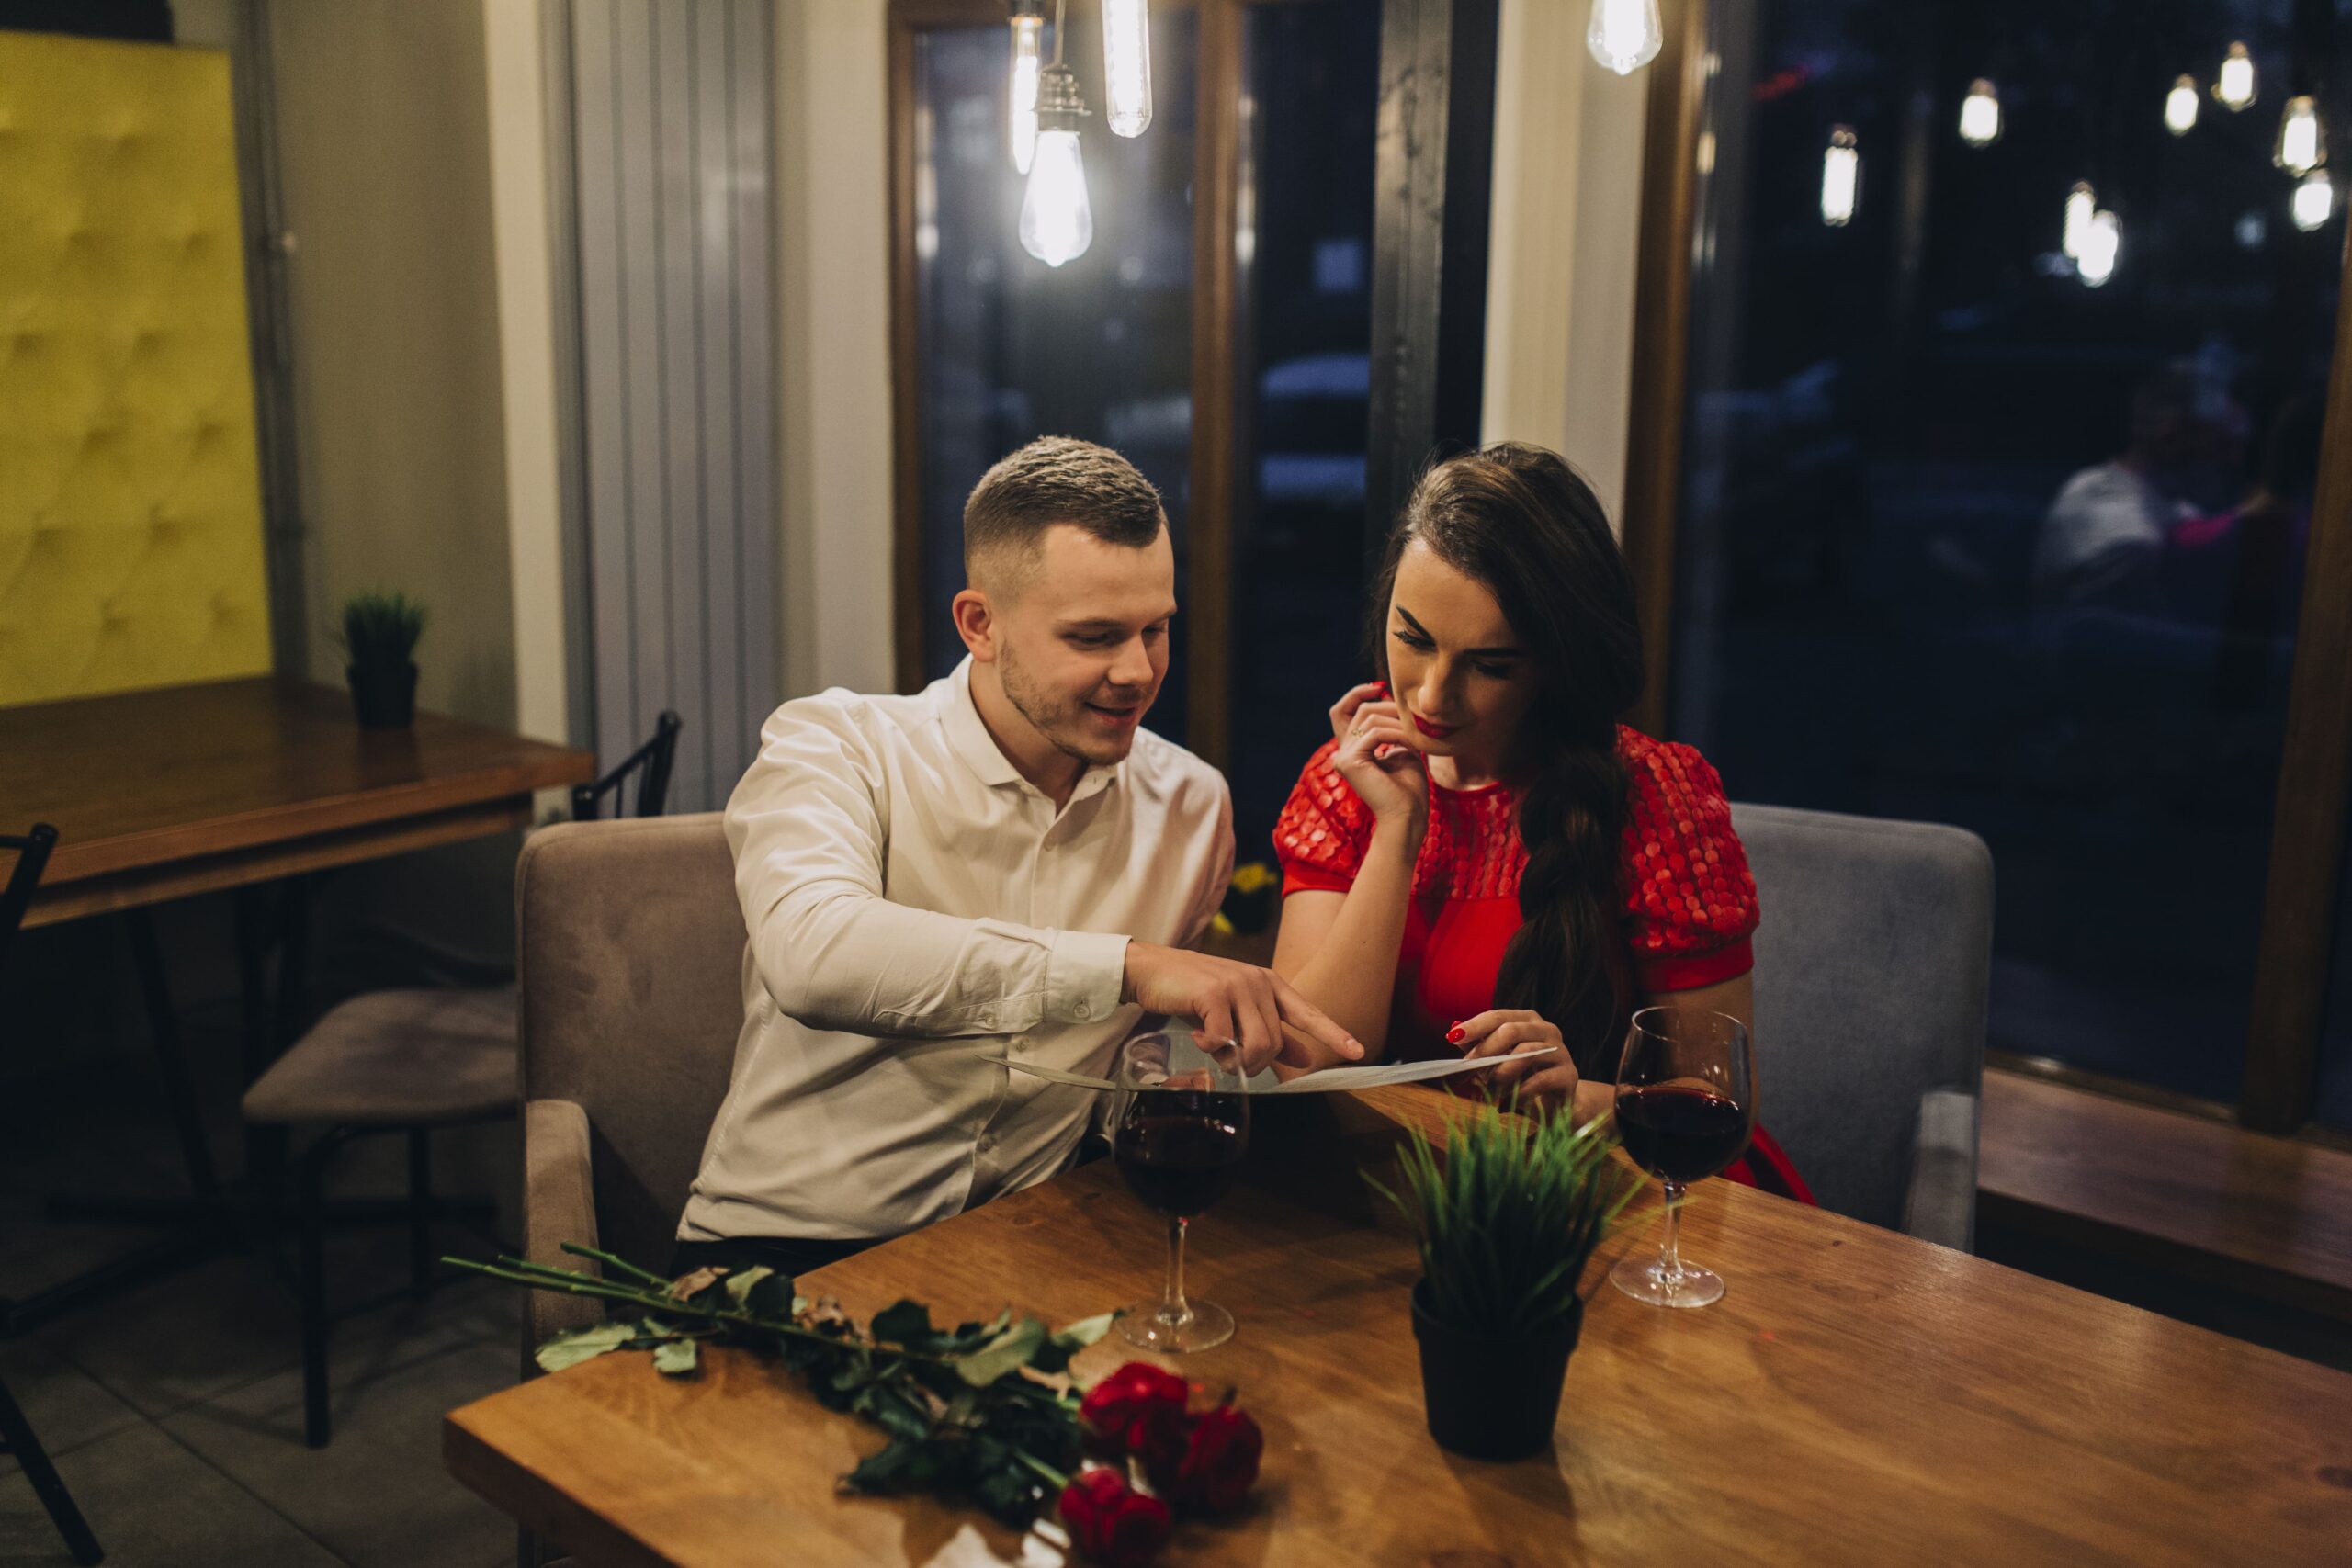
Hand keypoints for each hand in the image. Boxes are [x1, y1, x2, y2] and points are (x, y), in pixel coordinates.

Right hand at [1122, 942, 1365, 1075]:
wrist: (1153, 970)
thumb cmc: (1195, 993)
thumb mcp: (1236, 1012)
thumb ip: (1270, 1032)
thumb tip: (1303, 1058)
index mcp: (1270, 984)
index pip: (1309, 1012)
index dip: (1334, 1033)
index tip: (1359, 1051)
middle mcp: (1259, 982)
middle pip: (1275, 1043)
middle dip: (1252, 1063)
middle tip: (1229, 1061)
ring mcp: (1237, 985)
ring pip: (1256, 1045)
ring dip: (1234, 1060)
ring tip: (1215, 1050)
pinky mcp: (1214, 993)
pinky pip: (1224, 1040)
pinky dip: (1210, 1048)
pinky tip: (1198, 1038)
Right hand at [1328, 682, 1426, 831]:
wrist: (1407, 817)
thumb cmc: (1409, 790)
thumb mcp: (1401, 750)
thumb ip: (1391, 729)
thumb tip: (1388, 700)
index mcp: (1352, 751)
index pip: (1342, 711)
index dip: (1357, 694)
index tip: (1379, 687)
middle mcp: (1342, 753)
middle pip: (1358, 710)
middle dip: (1388, 707)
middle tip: (1411, 716)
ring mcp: (1342, 758)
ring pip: (1368, 720)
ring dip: (1398, 723)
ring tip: (1417, 736)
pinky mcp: (1348, 762)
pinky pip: (1374, 734)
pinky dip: (1397, 735)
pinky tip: (1413, 746)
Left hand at [1452, 1009, 1581, 1107]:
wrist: (1557, 1106)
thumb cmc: (1523, 1078)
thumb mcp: (1497, 1061)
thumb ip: (1478, 1046)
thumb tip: (1454, 1030)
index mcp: (1527, 1020)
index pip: (1498, 1016)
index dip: (1474, 1026)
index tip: (1452, 1037)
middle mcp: (1546, 1029)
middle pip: (1511, 1031)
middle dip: (1485, 1051)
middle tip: (1468, 1070)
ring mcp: (1561, 1051)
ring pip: (1525, 1053)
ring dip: (1500, 1074)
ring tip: (1489, 1090)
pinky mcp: (1568, 1075)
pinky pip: (1539, 1080)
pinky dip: (1518, 1093)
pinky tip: (1505, 1103)